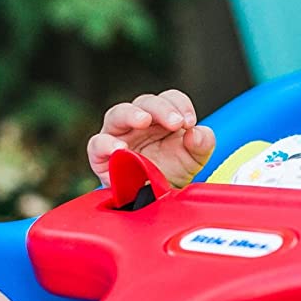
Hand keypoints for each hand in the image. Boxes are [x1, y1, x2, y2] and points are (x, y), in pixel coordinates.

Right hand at [87, 89, 215, 188]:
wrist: (157, 202)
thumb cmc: (172, 172)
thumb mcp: (195, 158)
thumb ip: (203, 143)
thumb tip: (195, 133)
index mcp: (161, 117)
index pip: (169, 98)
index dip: (179, 105)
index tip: (190, 122)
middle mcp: (138, 122)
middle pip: (145, 102)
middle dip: (161, 108)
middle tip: (176, 123)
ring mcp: (118, 136)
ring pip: (117, 114)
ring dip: (132, 114)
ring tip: (143, 121)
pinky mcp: (102, 156)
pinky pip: (97, 144)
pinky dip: (106, 144)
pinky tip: (121, 149)